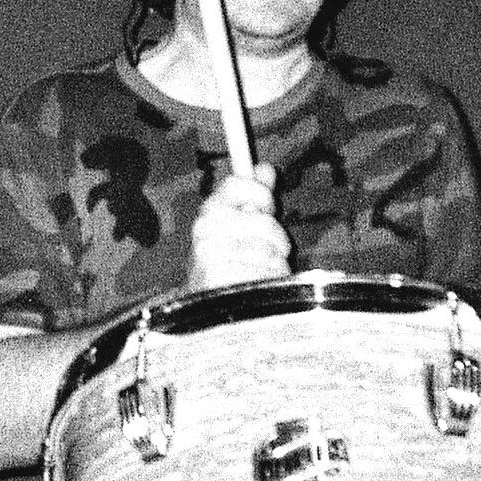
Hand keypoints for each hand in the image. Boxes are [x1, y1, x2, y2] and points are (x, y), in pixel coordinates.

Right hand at [187, 161, 291, 292]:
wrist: (208, 311)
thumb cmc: (227, 265)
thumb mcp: (237, 227)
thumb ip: (252, 196)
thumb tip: (265, 168)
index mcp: (208, 215)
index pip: (236, 184)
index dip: (259, 193)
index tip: (265, 207)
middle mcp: (205, 233)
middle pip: (263, 221)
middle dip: (274, 238)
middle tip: (262, 250)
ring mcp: (213, 258)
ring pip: (272, 250)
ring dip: (274, 263)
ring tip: (257, 272)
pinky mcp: (227, 282)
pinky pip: (271, 273)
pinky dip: (272, 281)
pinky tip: (257, 287)